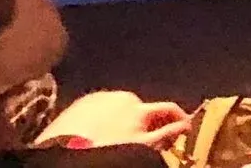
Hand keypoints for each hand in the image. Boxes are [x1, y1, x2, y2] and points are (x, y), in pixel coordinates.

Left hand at [40, 93, 186, 148]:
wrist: (64, 153)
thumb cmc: (109, 149)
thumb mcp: (142, 147)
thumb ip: (166, 134)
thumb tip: (186, 125)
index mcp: (140, 108)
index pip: (168, 109)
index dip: (178, 119)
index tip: (183, 130)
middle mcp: (122, 97)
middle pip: (141, 108)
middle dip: (145, 121)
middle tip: (143, 140)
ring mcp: (98, 98)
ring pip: (118, 108)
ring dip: (122, 119)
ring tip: (116, 137)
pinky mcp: (77, 105)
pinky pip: (97, 110)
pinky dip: (101, 119)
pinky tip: (96, 133)